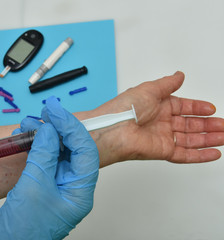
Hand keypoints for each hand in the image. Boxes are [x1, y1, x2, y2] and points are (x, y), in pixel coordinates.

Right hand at [0, 97, 98, 239]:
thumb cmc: (24, 229)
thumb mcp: (34, 187)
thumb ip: (43, 155)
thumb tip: (49, 130)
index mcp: (80, 191)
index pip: (84, 150)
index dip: (71, 127)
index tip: (55, 111)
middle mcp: (73, 186)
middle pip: (73, 148)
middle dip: (58, 128)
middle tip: (44, 112)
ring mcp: (59, 184)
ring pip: (58, 151)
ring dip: (44, 134)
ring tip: (27, 124)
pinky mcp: (45, 183)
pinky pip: (45, 158)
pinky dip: (36, 145)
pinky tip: (25, 136)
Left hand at [92, 71, 223, 164]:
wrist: (113, 129)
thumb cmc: (125, 108)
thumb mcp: (149, 89)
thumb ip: (167, 84)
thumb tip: (179, 75)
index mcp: (157, 106)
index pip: (183, 107)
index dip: (198, 108)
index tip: (211, 109)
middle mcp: (160, 122)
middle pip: (190, 124)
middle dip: (208, 125)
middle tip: (223, 125)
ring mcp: (162, 137)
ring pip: (190, 139)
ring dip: (208, 139)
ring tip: (223, 136)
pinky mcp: (162, 151)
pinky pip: (185, 154)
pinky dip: (200, 155)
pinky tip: (214, 152)